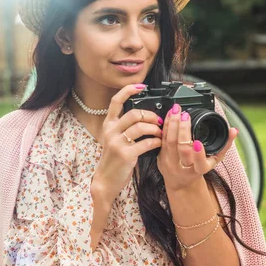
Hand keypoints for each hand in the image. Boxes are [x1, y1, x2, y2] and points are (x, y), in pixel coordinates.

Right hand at [91, 84, 163, 201]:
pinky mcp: (126, 154)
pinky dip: (155, 142)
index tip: (141, 86)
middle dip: (151, 115)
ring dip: (155, 129)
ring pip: (140, 127)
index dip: (128, 90)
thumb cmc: (114, 158)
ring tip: (160, 133)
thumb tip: (145, 115)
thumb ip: (125, 126)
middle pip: (134, 113)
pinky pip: (145, 143)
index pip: (116, 101)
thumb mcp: (114, 138)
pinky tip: (158, 144)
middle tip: (159, 121)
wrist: (106, 179)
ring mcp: (117, 143)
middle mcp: (110, 131)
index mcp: (108, 124)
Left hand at [156, 103, 238, 192]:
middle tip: (185, 115)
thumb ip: (224, 145)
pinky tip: (168, 115)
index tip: (198, 142)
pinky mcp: (160, 156)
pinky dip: (166, 125)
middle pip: (181, 148)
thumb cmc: (198, 168)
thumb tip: (234, 130)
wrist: (180, 181)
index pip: (199, 164)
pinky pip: (162, 139)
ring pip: (169, 141)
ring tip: (176, 111)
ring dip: (172, 123)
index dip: (198, 154)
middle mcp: (183, 167)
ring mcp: (170, 162)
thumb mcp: (214, 160)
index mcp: (198, 169)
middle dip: (182, 129)